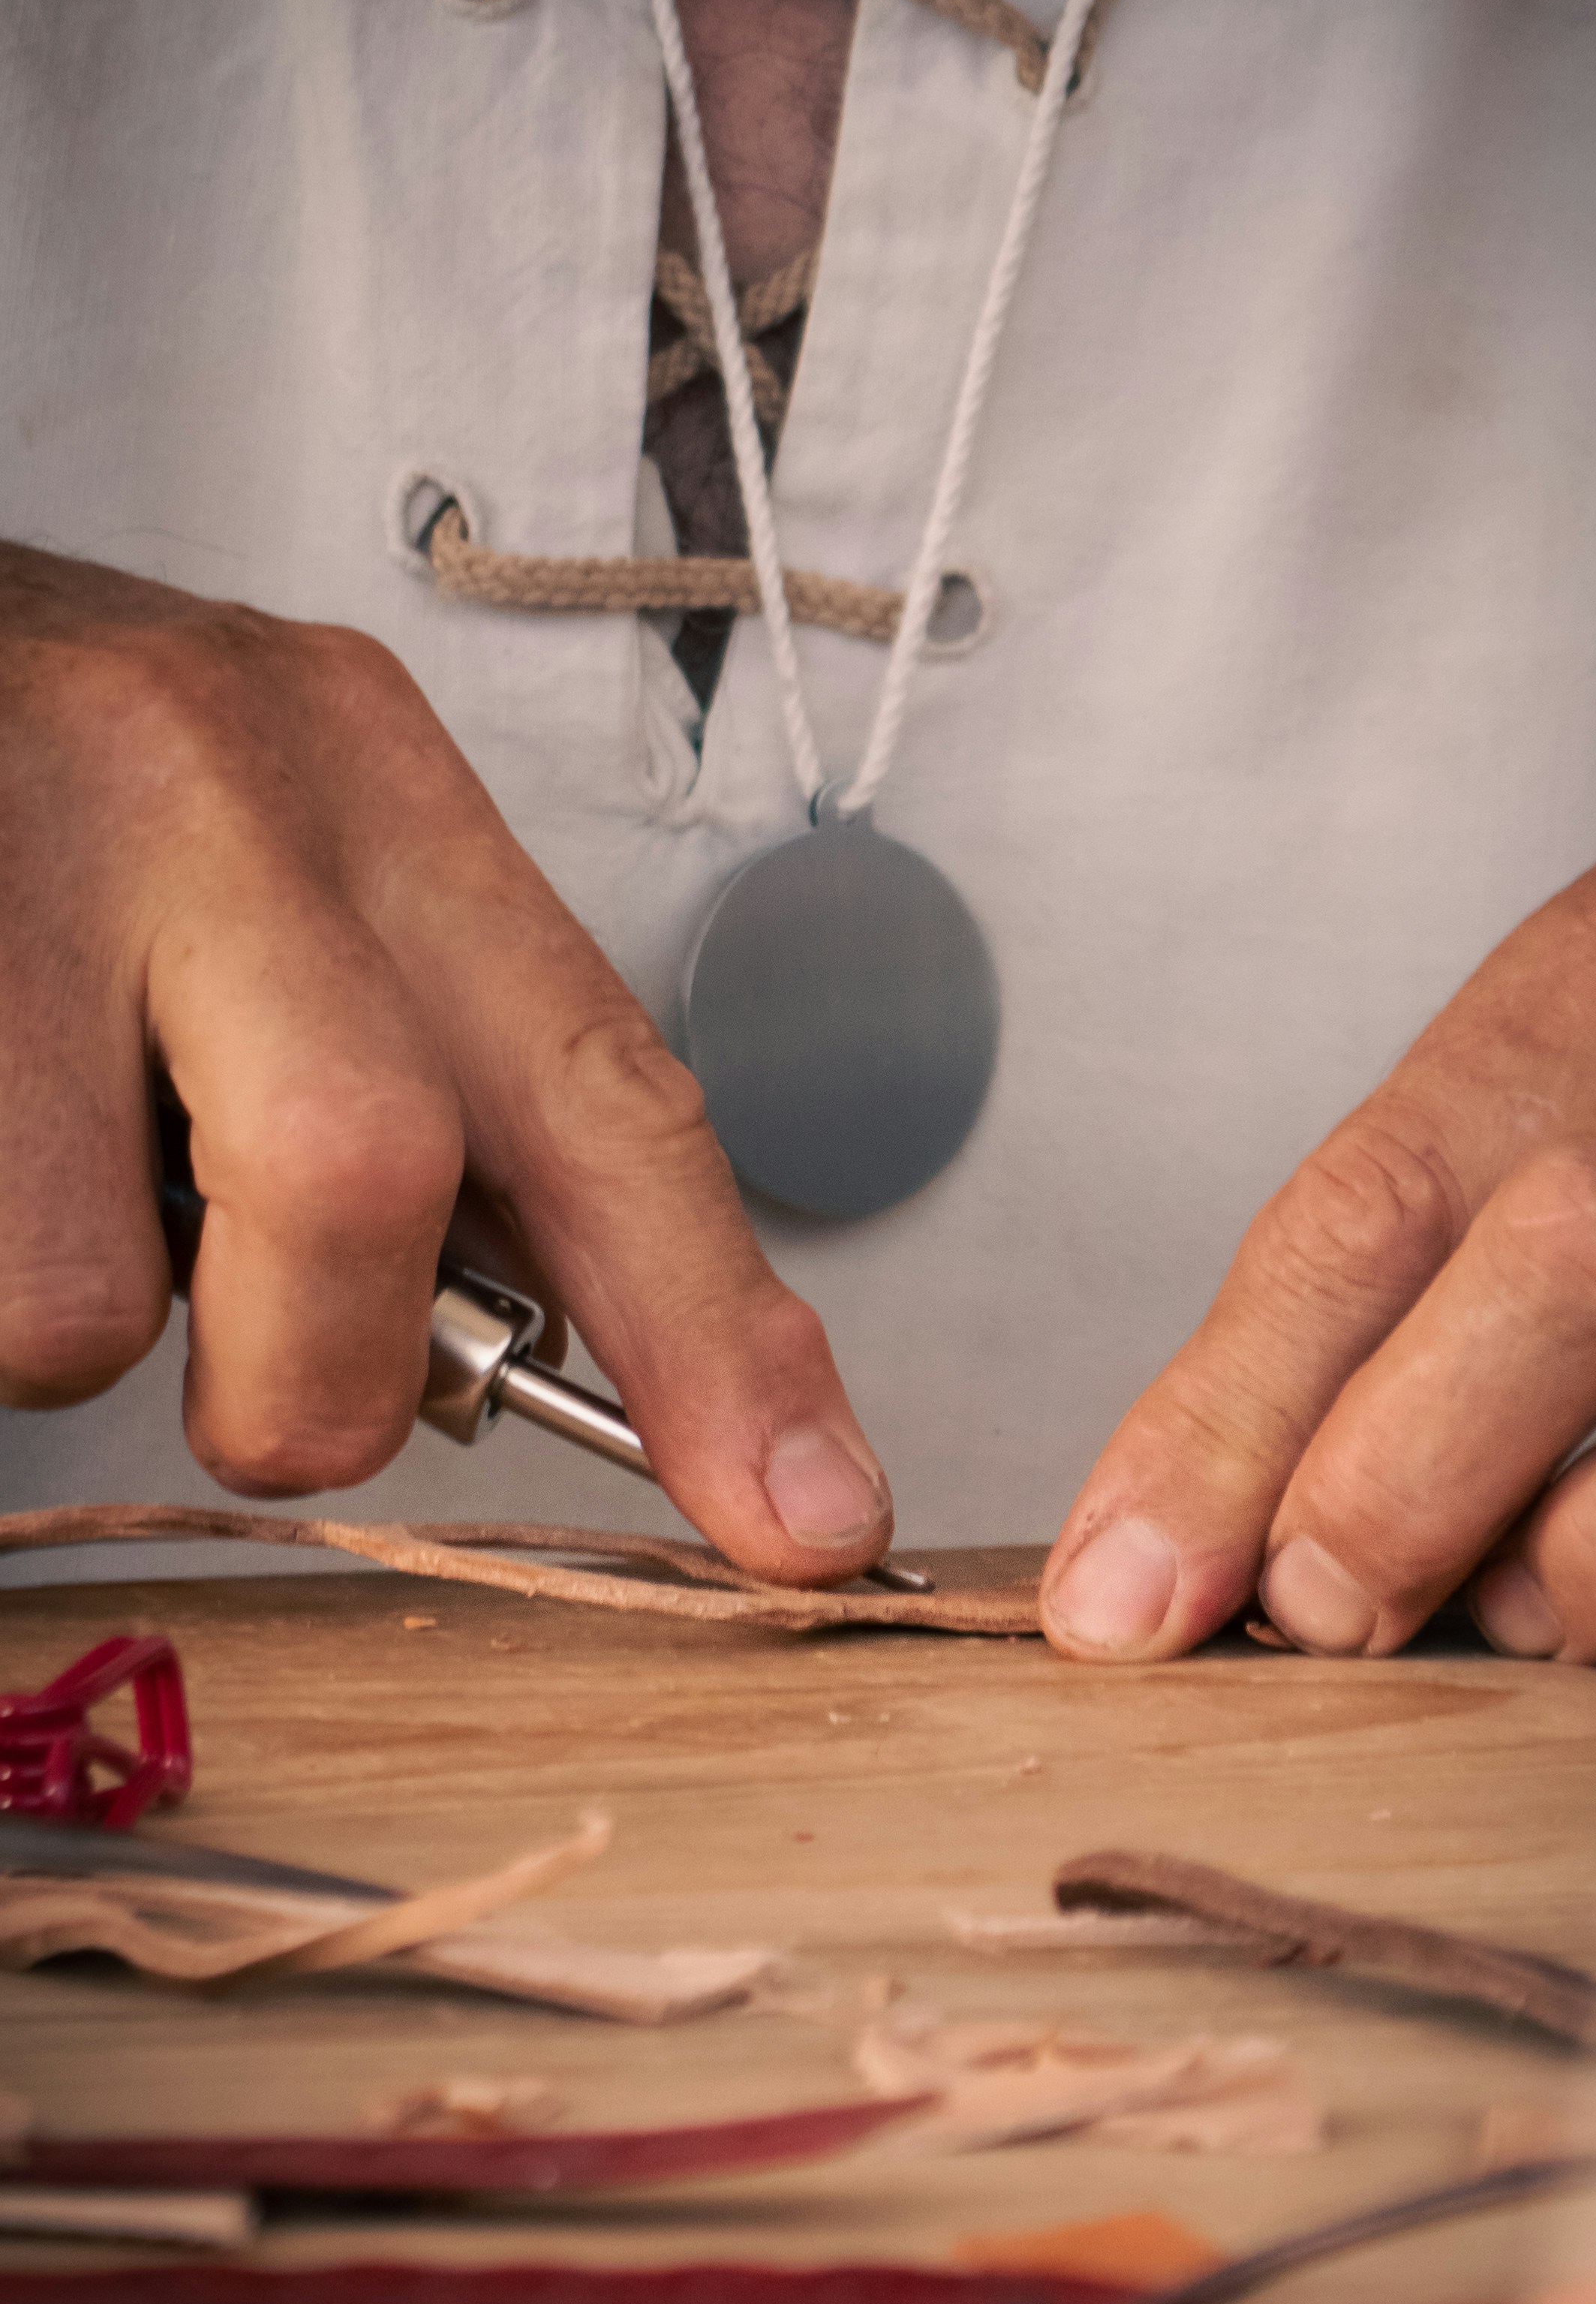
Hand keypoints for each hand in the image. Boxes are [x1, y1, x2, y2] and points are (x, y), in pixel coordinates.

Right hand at [0, 542, 890, 1577]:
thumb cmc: (71, 798)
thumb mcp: (281, 887)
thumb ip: (417, 1086)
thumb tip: (518, 1355)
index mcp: (379, 791)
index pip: (602, 1087)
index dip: (717, 1329)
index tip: (810, 1512)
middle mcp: (227, 795)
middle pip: (359, 1177)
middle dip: (313, 1381)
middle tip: (260, 1397)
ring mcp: (29, 856)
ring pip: (85, 1295)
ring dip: (74, 1326)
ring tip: (38, 1175)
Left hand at [1042, 823, 1595, 1665]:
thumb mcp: (1558, 1125)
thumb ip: (1400, 1289)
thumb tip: (1172, 1543)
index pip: (1376, 1192)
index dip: (1232, 1413)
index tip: (1121, 1588)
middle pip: (1568, 1246)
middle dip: (1404, 1468)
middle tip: (1315, 1609)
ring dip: (1586, 1556)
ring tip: (1520, 1601)